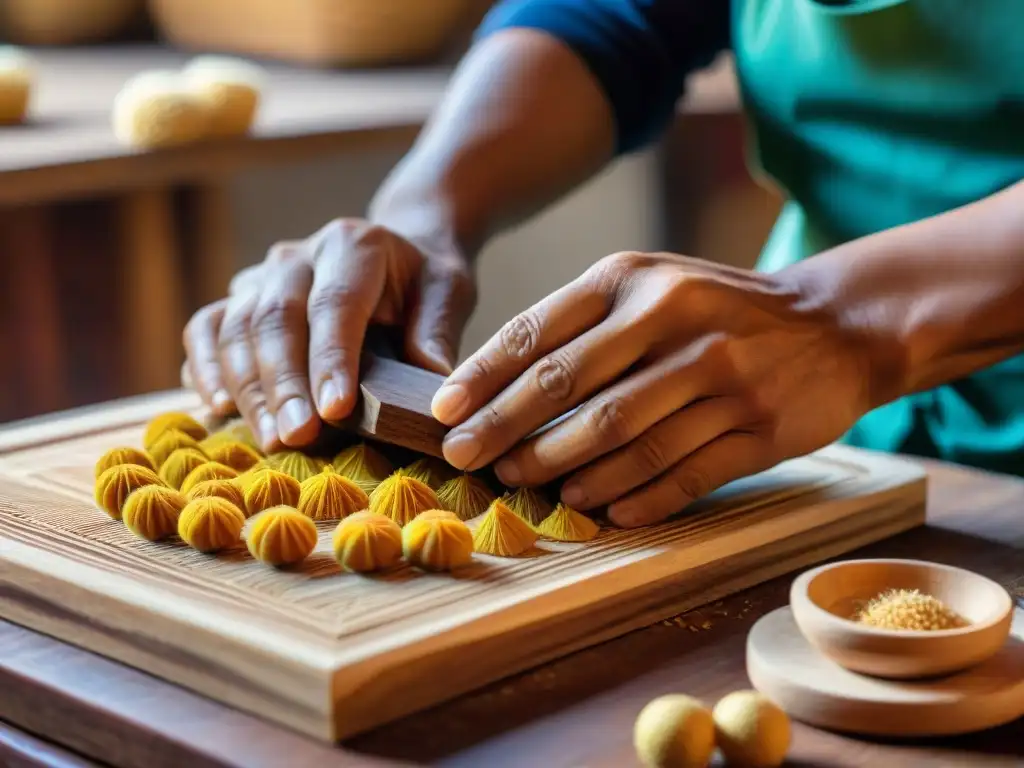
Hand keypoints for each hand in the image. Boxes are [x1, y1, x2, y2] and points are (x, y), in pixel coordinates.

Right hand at [183, 218, 474, 452]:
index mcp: (353, 246)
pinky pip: (205, 328)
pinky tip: (219, 408)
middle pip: (277, 318)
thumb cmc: (424, 281)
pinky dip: (205, 368)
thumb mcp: (448, 293)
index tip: (336, 409)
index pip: (335, 304)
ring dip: (249, 388)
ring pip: (237, 327)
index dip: (331, 358)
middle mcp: (298, 255)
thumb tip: (433, 387)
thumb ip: (437, 333)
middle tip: (296, 437)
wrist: (395, 250)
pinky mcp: (238, 298)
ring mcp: (262, 275)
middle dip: (285, 383)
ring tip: (270, 438)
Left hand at [430, 251, 876, 526]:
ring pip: (623, 436)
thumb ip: (583, 322)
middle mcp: (676, 320)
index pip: (540, 331)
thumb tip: (498, 386)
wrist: (834, 323)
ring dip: (565, 468)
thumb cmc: (717, 306)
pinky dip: (636, 497)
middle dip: (507, 429)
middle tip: (467, 459)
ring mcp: (722, 376)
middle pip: (571, 386)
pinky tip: (601, 509)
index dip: (483, 377)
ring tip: (529, 485)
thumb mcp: (652, 284)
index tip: (444, 414)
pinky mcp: (759, 429)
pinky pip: (682, 473)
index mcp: (636, 279)